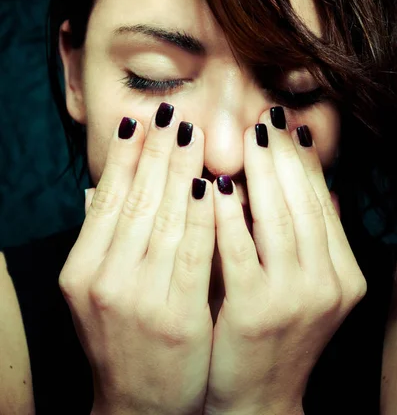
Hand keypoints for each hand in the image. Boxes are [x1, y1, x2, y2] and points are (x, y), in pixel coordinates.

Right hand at [58, 103, 214, 414]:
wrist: (139, 404)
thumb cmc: (123, 337)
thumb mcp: (98, 289)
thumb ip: (102, 237)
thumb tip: (101, 184)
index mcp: (82, 269)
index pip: (107, 199)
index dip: (125, 156)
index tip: (141, 121)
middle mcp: (103, 280)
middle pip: (135, 200)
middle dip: (156, 152)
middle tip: (172, 114)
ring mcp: (138, 299)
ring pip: (164, 218)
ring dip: (180, 170)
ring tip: (193, 133)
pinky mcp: (176, 316)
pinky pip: (193, 252)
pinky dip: (202, 214)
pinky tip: (211, 183)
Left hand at [204, 106, 366, 414]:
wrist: (257, 397)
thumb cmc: (276, 332)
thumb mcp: (307, 286)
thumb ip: (314, 239)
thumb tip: (319, 186)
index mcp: (343, 273)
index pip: (322, 203)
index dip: (305, 162)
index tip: (287, 128)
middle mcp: (328, 283)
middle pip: (304, 203)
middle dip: (284, 157)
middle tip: (266, 120)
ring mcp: (295, 298)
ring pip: (279, 220)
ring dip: (262, 174)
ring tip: (248, 139)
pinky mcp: (256, 311)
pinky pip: (241, 250)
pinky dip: (229, 214)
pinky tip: (215, 186)